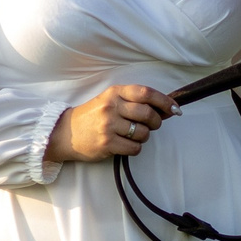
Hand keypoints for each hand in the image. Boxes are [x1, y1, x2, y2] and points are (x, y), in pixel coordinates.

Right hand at [48, 85, 177, 162]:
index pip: (146, 93)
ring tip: (133, 135)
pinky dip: (135, 148)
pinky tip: (126, 145)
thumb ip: (134, 102)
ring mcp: (108, 125)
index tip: (175, 109)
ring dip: (144, 136)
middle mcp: (111, 107)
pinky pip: (135, 148)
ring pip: (143, 133)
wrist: (65, 133)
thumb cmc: (92, 116)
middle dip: (156, 122)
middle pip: (148, 114)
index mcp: (114, 92)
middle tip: (153, 125)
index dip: (165, 101)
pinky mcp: (107, 143)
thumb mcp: (110, 100)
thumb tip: (166, 109)